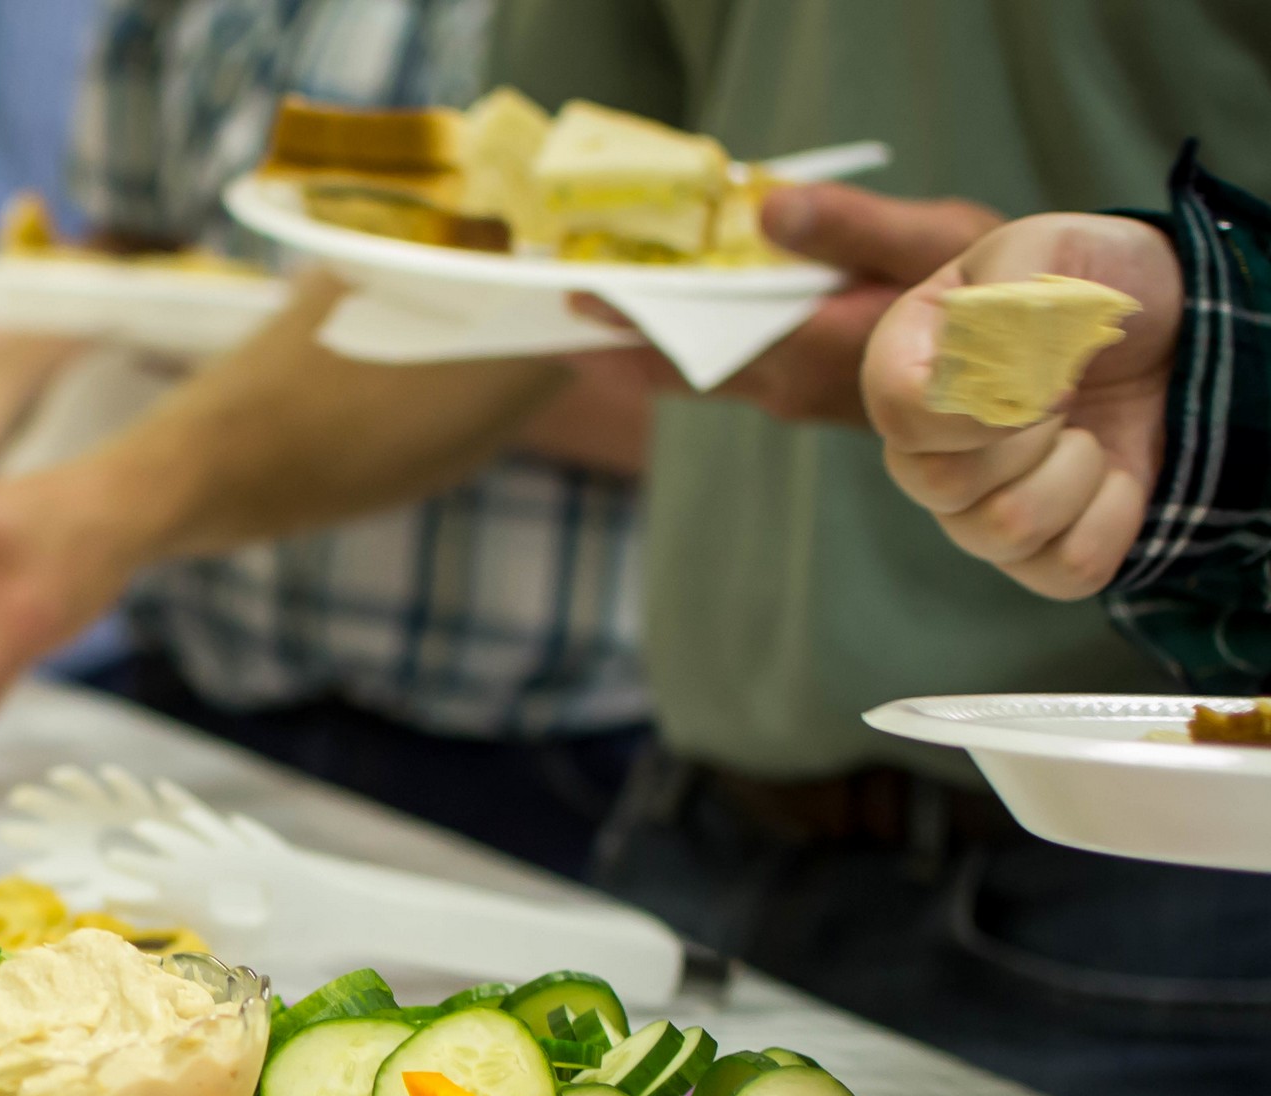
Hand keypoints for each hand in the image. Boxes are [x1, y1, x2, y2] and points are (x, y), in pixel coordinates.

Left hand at [580, 183, 1002, 424]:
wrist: (1041, 359)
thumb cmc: (1000, 293)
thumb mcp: (939, 241)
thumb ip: (852, 226)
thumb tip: (768, 206)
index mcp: (821, 352)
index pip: (705, 342)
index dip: (638, 324)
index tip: (581, 303)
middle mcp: (796, 388)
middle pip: (684, 368)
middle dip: (615, 344)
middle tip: (546, 318)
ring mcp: (796, 396)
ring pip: (699, 377)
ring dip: (639, 352)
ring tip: (576, 325)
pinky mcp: (804, 391)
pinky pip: (724, 374)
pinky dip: (679, 352)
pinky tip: (646, 333)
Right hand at [864, 213, 1181, 598]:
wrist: (1172, 322)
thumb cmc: (1096, 281)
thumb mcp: (1052, 249)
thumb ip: (1011, 292)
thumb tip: (1004, 383)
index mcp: (908, 365)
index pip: (898, 412)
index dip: (976, 404)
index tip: (1044, 372)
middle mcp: (926, 447)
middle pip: (940, 483)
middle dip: (1032, 432)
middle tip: (1068, 390)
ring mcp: (975, 507)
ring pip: (1002, 530)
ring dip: (1074, 471)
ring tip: (1090, 429)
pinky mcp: (1037, 550)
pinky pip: (1063, 568)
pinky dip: (1112, 517)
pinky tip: (1116, 473)